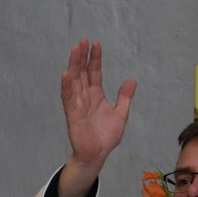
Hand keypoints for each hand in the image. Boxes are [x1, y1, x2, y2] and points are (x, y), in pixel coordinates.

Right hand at [58, 40, 136, 196]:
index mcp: (96, 95)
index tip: (96, 44)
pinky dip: (66, 87)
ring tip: (75, 50)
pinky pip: (68, 99)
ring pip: (74, 81)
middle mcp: (85, 97)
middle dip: (82, 57)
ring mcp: (78, 105)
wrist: (98, 155)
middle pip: (82, 73)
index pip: (94, 72)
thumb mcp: (120, 114)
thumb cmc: (105, 137)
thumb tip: (131, 80)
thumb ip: (124, 98)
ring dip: (73, 66)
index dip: (94, 58)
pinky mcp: (73, 116)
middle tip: (83, 41)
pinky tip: (65, 75)